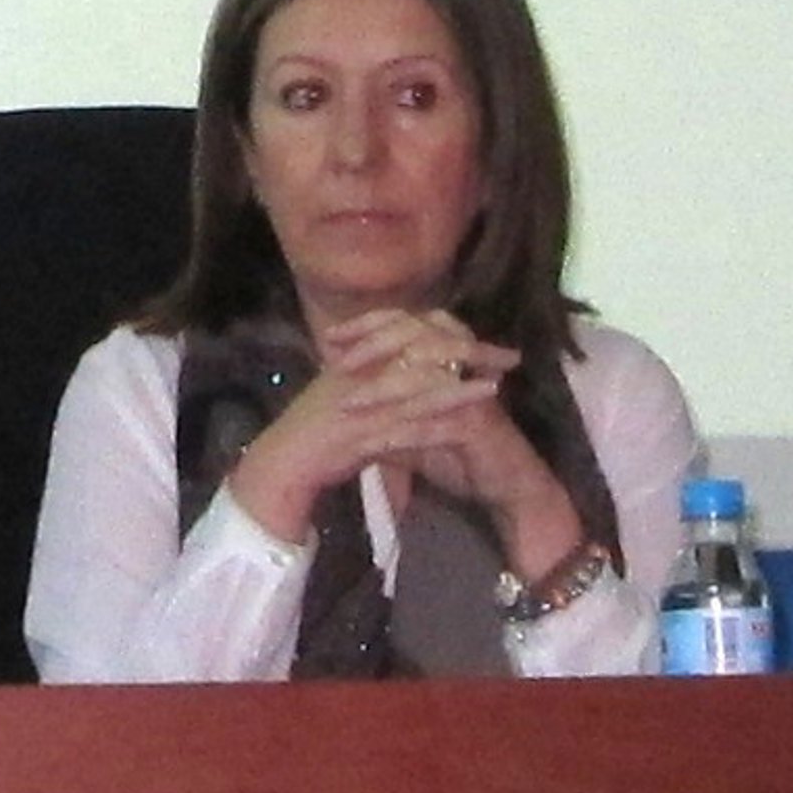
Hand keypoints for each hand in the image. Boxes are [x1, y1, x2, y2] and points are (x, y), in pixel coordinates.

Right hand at [228, 311, 499, 544]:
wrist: (285, 460)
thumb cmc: (316, 426)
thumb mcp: (348, 387)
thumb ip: (377, 369)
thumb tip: (411, 355)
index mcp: (364, 357)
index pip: (416, 333)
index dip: (454, 333)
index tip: (486, 338)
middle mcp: (365, 373)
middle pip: (425, 354)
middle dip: (470, 352)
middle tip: (508, 357)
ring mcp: (364, 403)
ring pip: (420, 390)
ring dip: (460, 388)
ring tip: (496, 385)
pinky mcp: (363, 436)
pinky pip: (407, 430)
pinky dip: (438, 427)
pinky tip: (464, 428)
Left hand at [327, 311, 584, 580]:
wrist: (506, 486)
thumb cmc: (461, 452)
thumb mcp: (416, 424)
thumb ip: (388, 407)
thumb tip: (344, 394)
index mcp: (448, 355)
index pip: (406, 322)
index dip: (368, 325)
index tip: (329, 337)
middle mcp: (463, 365)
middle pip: (416, 337)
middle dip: (372, 347)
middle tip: (335, 364)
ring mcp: (471, 393)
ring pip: (424, 378)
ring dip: (383, 390)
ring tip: (348, 405)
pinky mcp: (479, 425)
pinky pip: (437, 425)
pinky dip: (405, 433)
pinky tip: (376, 444)